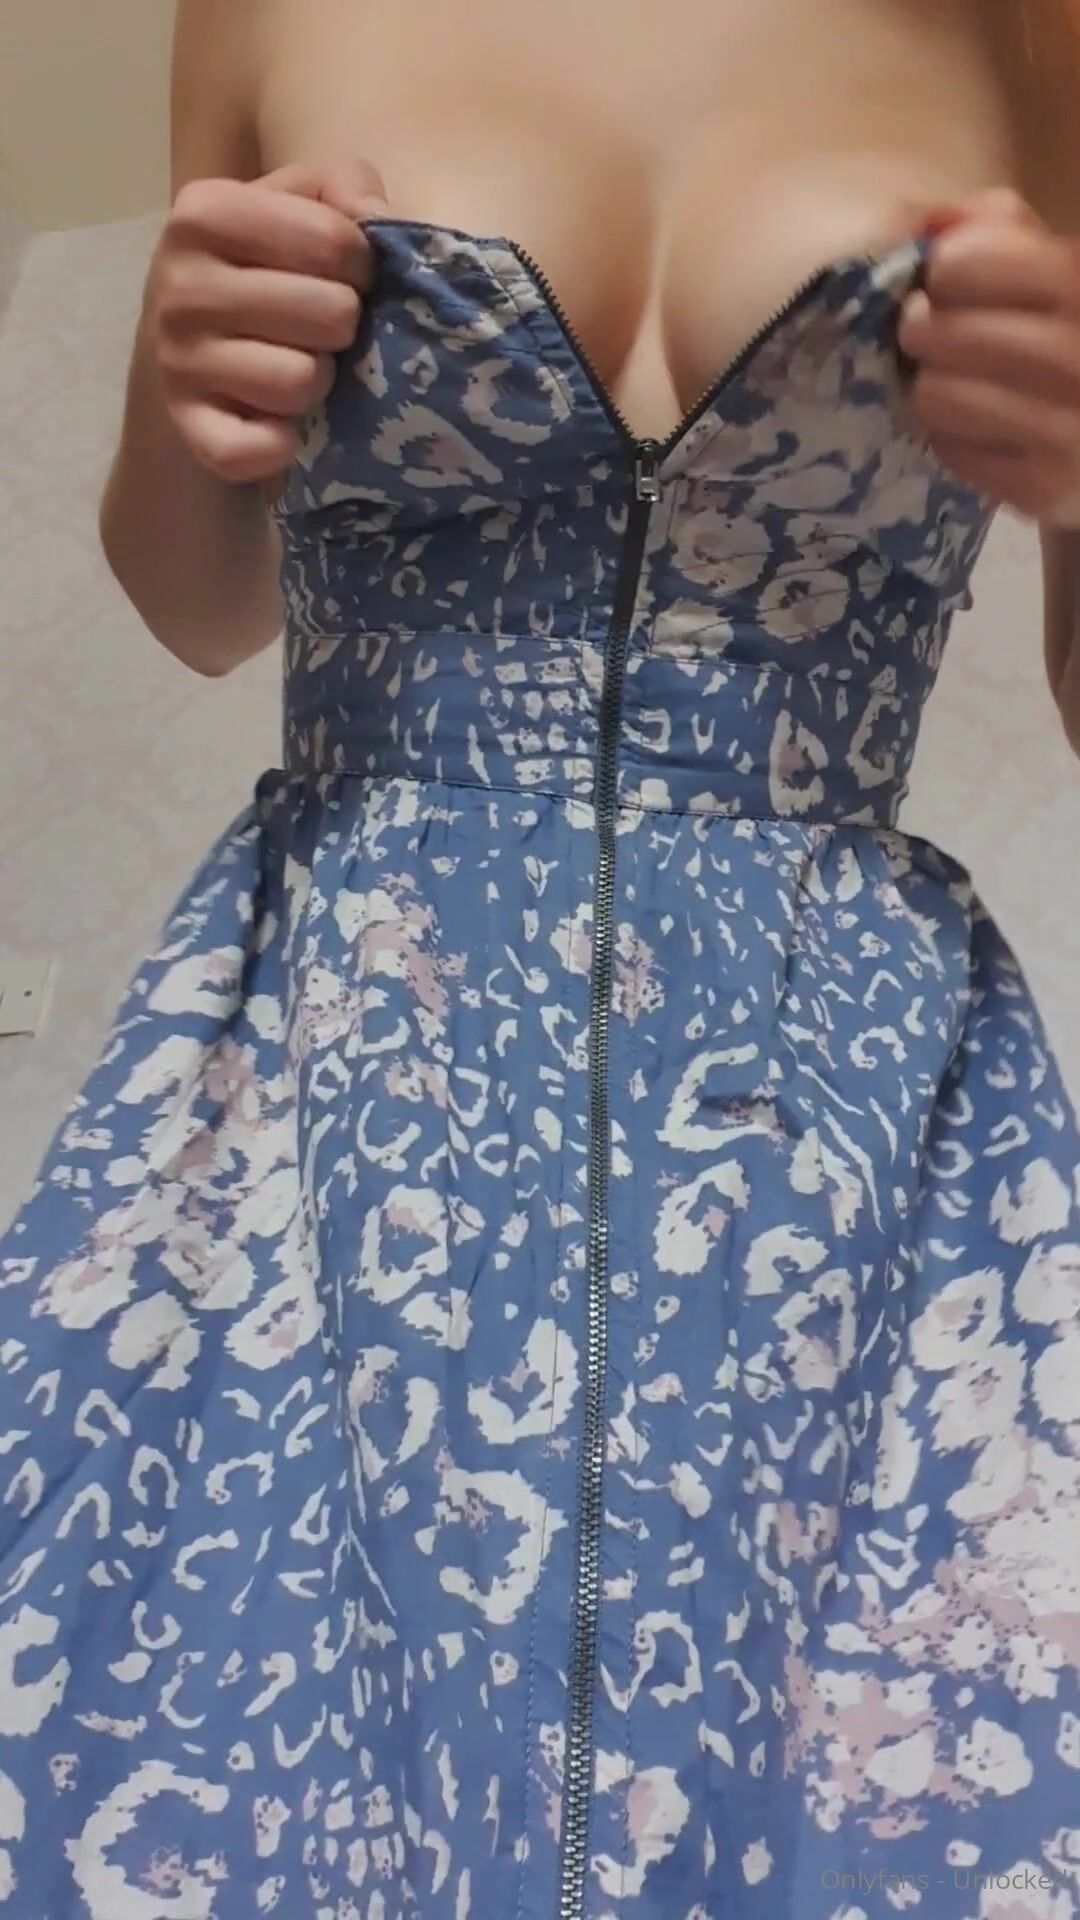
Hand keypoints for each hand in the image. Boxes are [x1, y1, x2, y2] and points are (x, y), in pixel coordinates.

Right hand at [144, 157, 386, 488]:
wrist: (182, 357)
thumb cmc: (260, 272)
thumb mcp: (298, 207)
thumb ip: (344, 185)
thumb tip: (375, 217)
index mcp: (205, 211)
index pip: (333, 240)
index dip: (363, 265)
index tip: (345, 275)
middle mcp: (180, 282)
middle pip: (331, 313)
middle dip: (343, 328)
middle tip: (318, 329)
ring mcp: (177, 359)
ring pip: (302, 380)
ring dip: (318, 383)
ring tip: (295, 367)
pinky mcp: (187, 427)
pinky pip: (257, 448)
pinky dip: (280, 444)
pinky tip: (277, 427)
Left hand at [898, 188, 1079, 526]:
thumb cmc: (1073, 332)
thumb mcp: (1053, 265)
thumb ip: (995, 226)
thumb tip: (926, 221)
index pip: (959, 262)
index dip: (941, 270)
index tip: (951, 284)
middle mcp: (1078, 355)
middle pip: (935, 330)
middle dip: (923, 330)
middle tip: (937, 337)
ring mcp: (1065, 428)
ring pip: (933, 394)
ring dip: (932, 386)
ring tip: (959, 381)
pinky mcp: (1041, 488)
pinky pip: (948, 449)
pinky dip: (950, 436)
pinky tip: (979, 425)